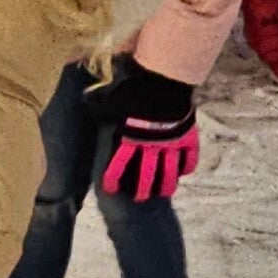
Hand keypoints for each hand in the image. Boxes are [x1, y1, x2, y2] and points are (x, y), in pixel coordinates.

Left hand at [101, 83, 199, 202]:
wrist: (164, 79)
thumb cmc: (135, 88)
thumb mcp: (112, 96)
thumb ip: (101, 103)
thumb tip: (87, 98)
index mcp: (130, 139)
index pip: (119, 165)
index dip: (113, 179)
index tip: (111, 189)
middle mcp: (151, 147)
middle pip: (147, 176)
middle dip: (142, 190)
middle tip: (140, 198)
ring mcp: (172, 144)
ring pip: (170, 173)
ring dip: (166, 185)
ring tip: (165, 193)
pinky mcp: (189, 138)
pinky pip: (190, 158)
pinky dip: (187, 167)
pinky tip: (184, 172)